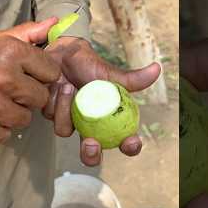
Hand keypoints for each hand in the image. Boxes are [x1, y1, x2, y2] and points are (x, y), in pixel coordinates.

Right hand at [0, 18, 60, 145]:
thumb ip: (28, 33)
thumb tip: (55, 23)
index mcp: (10, 52)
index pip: (52, 71)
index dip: (40, 74)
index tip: (25, 73)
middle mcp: (4, 78)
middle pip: (41, 97)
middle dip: (28, 95)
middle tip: (6, 89)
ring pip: (25, 118)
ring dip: (13, 113)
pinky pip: (7, 133)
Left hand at [43, 37, 160, 165]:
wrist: (61, 53)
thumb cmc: (88, 65)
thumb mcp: (109, 73)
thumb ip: (131, 78)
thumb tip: (156, 69)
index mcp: (109, 119)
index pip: (124, 141)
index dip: (130, 146)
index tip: (130, 141)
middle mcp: (89, 125)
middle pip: (92, 153)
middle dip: (91, 154)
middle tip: (91, 142)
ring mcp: (69, 121)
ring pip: (66, 130)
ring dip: (66, 109)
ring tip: (68, 86)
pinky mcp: (51, 114)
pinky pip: (50, 116)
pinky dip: (54, 100)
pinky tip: (55, 85)